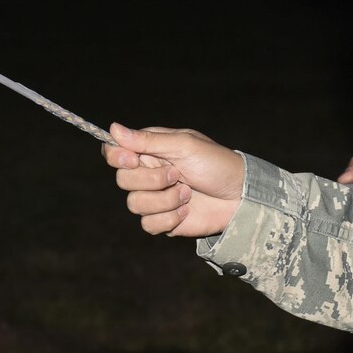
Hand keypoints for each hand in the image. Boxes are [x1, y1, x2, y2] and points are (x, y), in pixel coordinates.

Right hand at [101, 122, 244, 238]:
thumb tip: (112, 128)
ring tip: (187, 192)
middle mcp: (148, 174)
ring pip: (134, 204)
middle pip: (122, 181)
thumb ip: (147, 140)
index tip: (133, 159)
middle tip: (176, 174)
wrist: (240, 197)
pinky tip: (187, 210)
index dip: (117, 157)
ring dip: (165, 200)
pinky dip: (169, 218)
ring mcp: (155, 198)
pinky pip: (148, 224)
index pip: (114, 152)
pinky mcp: (163, 220)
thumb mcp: (184, 145)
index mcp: (150, 151)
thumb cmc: (216, 164)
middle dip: (151, 180)